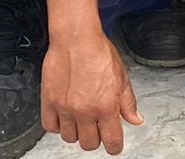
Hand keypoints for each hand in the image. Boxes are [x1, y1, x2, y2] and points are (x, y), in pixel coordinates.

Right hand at [40, 28, 143, 152]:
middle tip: (96, 127)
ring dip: (76, 132)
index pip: (111, 142)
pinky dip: (57, 125)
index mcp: (106, 106)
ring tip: (80, 120)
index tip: (113, 145)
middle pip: (89, 144)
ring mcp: (65, 108)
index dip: (114, 146)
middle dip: (95, 138)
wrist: (76, 37)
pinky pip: (50, 126)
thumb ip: (128, 102)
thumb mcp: (122, 77)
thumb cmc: (98, 52)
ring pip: (69, 138)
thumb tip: (135, 120)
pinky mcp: (49, 101)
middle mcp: (85, 111)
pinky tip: (64, 116)